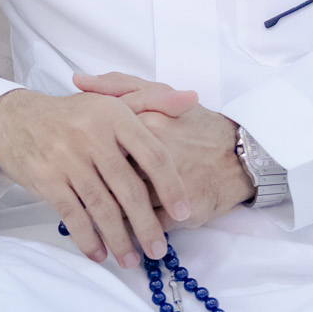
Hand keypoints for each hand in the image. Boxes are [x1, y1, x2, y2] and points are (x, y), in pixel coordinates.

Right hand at [0, 85, 198, 268]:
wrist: (13, 118)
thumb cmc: (70, 115)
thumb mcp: (110, 100)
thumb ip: (153, 101)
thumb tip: (192, 99)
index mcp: (114, 114)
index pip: (152, 154)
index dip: (171, 186)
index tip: (182, 213)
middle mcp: (91, 134)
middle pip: (128, 188)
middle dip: (147, 225)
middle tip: (158, 250)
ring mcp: (67, 158)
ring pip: (102, 207)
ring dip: (119, 239)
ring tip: (131, 260)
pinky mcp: (46, 178)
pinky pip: (73, 215)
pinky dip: (87, 238)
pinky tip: (98, 253)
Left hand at [75, 71, 253, 226]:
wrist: (241, 157)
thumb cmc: (197, 126)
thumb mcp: (160, 95)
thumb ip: (117, 86)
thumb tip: (77, 80)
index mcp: (144, 123)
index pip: (97, 141)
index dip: (82, 154)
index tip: (72, 160)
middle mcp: (152, 154)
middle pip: (103, 176)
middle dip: (89, 188)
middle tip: (77, 193)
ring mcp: (165, 186)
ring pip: (119, 205)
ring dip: (105, 215)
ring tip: (97, 218)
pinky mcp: (178, 212)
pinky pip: (142, 225)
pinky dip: (131, 229)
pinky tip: (124, 231)